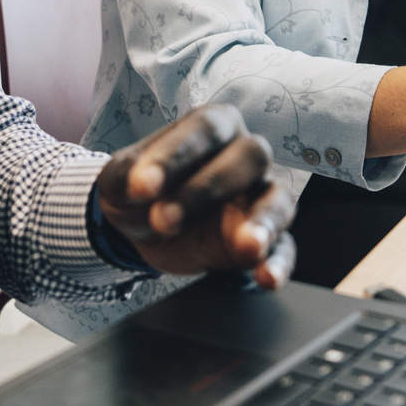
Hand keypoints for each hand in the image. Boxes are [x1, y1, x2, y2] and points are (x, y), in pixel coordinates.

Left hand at [96, 104, 296, 287]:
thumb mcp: (121, 178)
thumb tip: (141, 185)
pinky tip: (266, 278)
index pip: (205, 128)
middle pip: (250, 156)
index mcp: (212, 127)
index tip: (143, 185)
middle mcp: (243, 154)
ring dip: (264, 221)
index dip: (176, 154)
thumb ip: (128, 175)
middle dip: (207, 189)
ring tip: (247, 246)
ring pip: (278, 199)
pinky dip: (278, 263)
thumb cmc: (140, 189)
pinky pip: (285, 247)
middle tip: (163, 220)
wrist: (143, 227)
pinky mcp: (265, 238)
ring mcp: (260, 196)